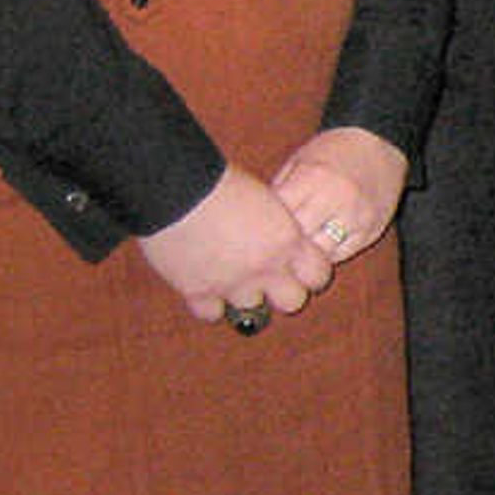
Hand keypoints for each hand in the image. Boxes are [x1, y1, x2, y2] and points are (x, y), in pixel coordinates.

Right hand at [138, 164, 338, 325]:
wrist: (175, 187)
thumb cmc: (218, 180)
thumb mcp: (263, 198)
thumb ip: (274, 224)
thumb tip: (276, 235)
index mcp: (287, 240)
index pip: (318, 275)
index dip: (310, 274)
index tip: (300, 270)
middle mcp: (266, 267)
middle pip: (293, 301)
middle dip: (282, 292)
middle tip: (268, 279)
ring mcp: (232, 283)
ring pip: (252, 310)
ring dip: (243, 296)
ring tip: (230, 279)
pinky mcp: (198, 291)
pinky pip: (212, 314)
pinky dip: (209, 304)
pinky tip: (204, 287)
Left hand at [270, 127, 409, 266]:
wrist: (381, 143)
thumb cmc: (334, 150)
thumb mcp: (300, 160)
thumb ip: (281, 190)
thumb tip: (258, 221)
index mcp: (313, 178)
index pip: (279, 216)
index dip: (266, 224)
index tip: (261, 225)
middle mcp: (337, 199)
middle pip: (298, 237)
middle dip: (285, 240)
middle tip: (277, 239)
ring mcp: (356, 217)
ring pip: (319, 252)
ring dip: (306, 250)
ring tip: (299, 242)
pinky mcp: (371, 230)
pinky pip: (341, 255)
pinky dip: (326, 252)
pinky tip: (321, 241)